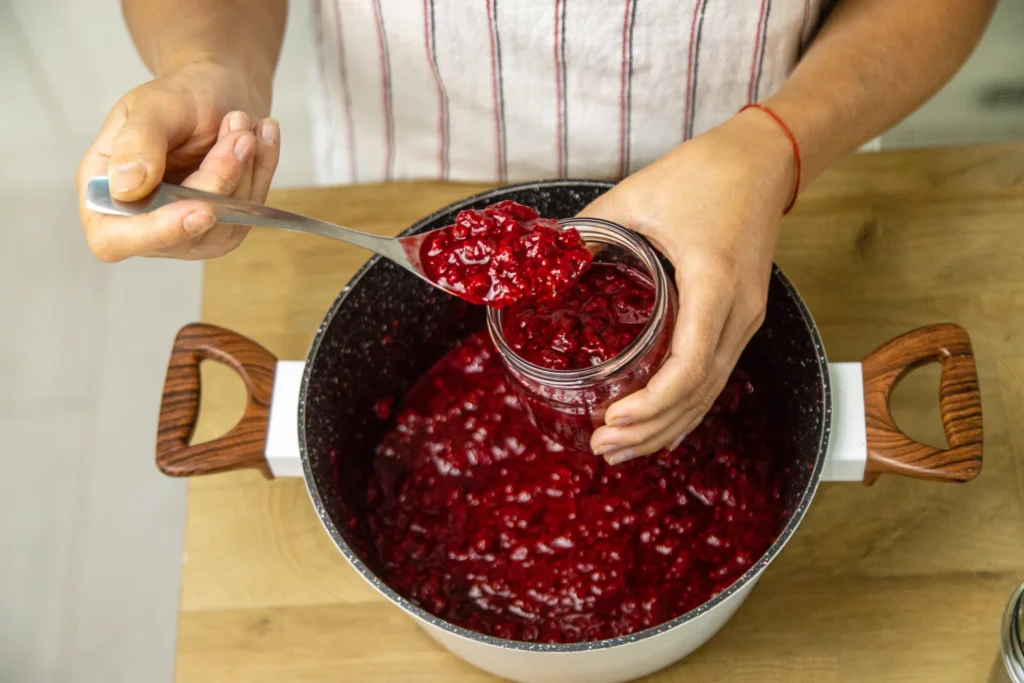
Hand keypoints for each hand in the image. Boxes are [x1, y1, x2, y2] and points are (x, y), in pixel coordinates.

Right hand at [76, 61, 279, 261]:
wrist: (217, 96)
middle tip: (239, 133)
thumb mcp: (151, 106)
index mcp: (105, 193)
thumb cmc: (176, 99)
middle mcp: (143, 221)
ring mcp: (188, 232)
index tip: (201, 209)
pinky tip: (261, 136)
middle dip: (219, 180)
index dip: (157, 232)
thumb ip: (136, 143)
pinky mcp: (225, 229)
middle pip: (185, 230)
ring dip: (243, 170)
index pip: (115, 239)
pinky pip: (251, 212)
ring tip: (242, 124)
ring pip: (226, 224)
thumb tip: (126, 189)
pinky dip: (261, 170)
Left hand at [584, 110, 795, 463]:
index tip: (611, 422)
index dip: (651, 405)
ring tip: (621, 450)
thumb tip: (541, 266)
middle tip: (601, 449)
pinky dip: (686, 406)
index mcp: (714, 284)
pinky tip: (660, 428)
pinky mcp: (741, 318)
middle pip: (698, 394)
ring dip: (666, 426)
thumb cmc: (704, 174)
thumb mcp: (634, 197)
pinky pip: (714, 375)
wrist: (762, 160)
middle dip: (649, 429)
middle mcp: (738, 313)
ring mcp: (745, 319)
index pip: (689, 367)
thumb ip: (586, 233)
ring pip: (709, 392)